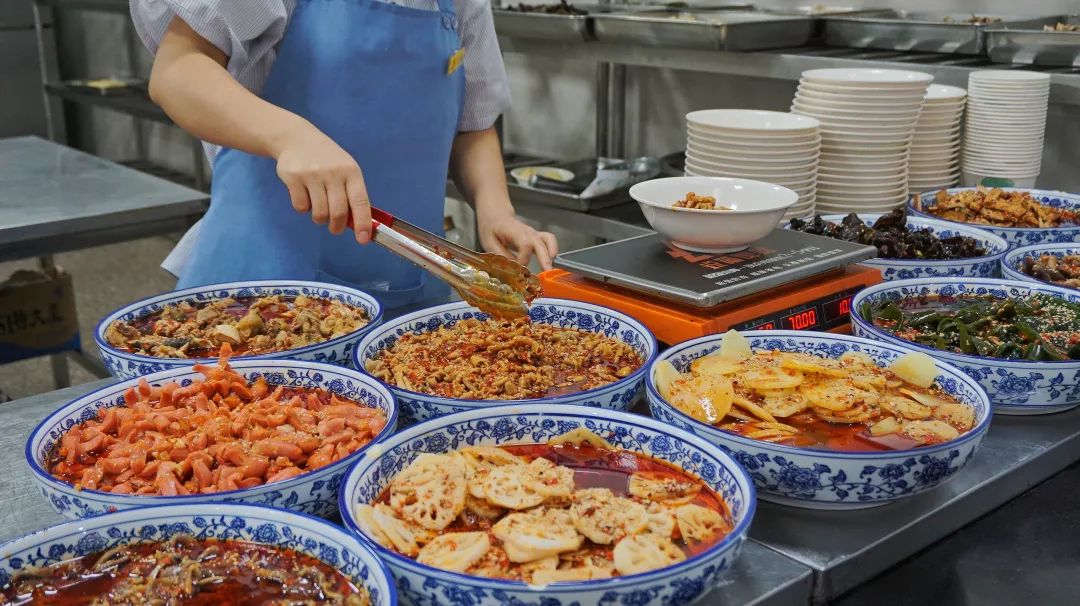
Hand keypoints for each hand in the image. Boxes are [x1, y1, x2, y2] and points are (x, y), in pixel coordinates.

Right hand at [273, 121, 371, 242]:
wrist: (296, 138)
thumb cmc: (327, 158)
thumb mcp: (345, 169)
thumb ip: (351, 193)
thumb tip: (358, 224)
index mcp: (351, 172)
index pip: (360, 202)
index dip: (363, 223)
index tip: (363, 239)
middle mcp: (333, 173)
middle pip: (338, 213)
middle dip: (337, 227)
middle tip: (335, 228)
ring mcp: (312, 175)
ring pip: (319, 213)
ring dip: (320, 218)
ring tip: (319, 208)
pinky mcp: (293, 178)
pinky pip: (300, 207)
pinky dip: (303, 208)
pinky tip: (305, 195)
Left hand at [478, 210, 557, 270]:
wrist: (496, 216)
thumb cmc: (491, 228)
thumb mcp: (489, 242)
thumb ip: (501, 254)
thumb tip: (512, 267)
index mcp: (514, 231)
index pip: (525, 245)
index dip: (524, 258)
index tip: (518, 268)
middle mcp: (527, 232)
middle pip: (540, 244)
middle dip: (544, 259)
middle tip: (546, 274)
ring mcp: (534, 233)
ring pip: (548, 240)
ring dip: (551, 254)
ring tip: (550, 269)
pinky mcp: (537, 237)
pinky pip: (549, 240)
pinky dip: (552, 250)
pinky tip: (551, 262)